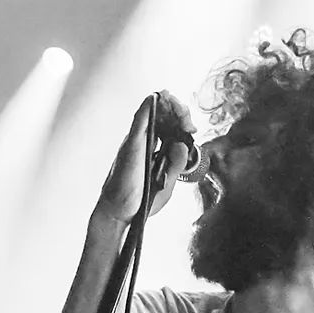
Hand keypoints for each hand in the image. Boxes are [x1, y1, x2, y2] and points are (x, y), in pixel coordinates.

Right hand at [95, 91, 193, 225]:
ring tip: (180, 107)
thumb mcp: (167, 182)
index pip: (170, 126)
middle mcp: (146, 141)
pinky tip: (158, 98)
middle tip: (188, 121)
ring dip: (169, 106)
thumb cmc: (141, 201)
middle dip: (179, 112)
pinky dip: (149, 107)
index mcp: (155, 149)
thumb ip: (177, 164)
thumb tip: (182, 144)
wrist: (122, 214)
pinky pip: (140, 120)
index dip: (182, 123)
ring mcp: (138, 141)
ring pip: (153, 112)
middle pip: (163, 115)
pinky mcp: (132, 145)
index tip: (191, 130)